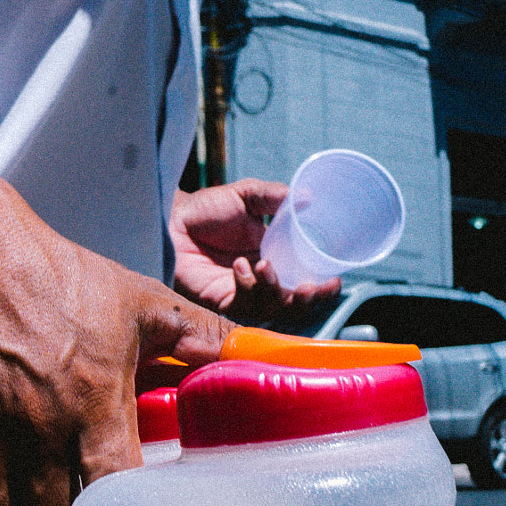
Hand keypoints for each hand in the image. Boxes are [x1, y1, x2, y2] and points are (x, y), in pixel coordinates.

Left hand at [170, 179, 342, 318]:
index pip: (305, 282)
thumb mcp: (246, 196)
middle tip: (308, 288)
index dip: (323, 288)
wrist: (170, 218)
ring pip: (271, 309)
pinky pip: (243, 306)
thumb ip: (275, 197)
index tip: (334, 280)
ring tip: (263, 264)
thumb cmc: (205, 208)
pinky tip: (239, 267)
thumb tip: (307, 197)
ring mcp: (241, 294)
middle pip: (294, 304)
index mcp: (275, 259)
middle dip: (306, 300)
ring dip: (274, 289)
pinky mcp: (219, 302)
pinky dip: (246, 287)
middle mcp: (261, 282)